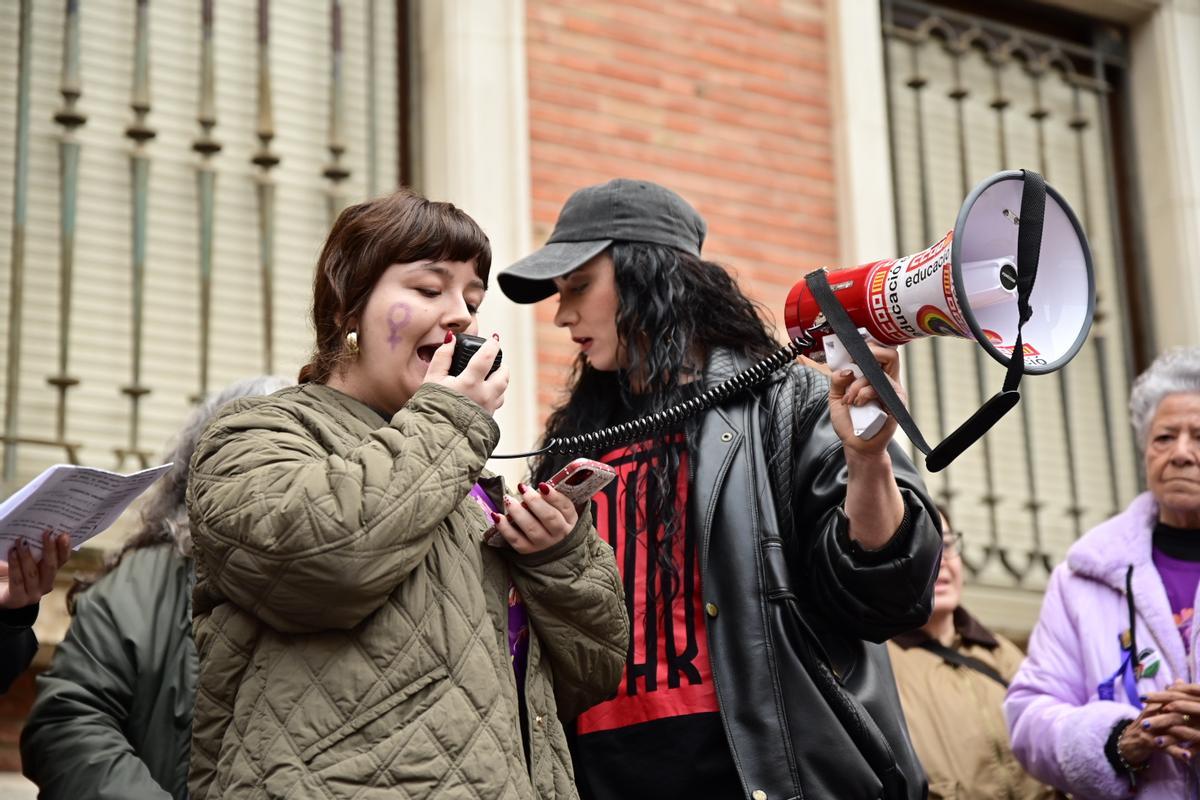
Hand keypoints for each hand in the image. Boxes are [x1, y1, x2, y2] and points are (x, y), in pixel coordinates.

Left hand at [0, 530, 70, 609]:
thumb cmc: (7, 571)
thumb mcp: (24, 557)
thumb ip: (33, 548)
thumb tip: (37, 529)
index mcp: (50, 573)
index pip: (62, 560)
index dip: (64, 548)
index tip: (63, 534)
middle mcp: (45, 585)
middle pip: (51, 567)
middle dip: (50, 549)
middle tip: (47, 532)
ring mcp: (32, 595)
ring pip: (33, 573)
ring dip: (28, 555)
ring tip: (21, 540)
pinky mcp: (17, 599)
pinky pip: (18, 580)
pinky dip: (15, 565)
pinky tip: (12, 552)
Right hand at [424, 332, 508, 414]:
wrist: (436, 436)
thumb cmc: (432, 406)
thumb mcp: (432, 379)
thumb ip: (442, 356)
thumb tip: (451, 339)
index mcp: (470, 383)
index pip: (487, 357)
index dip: (492, 344)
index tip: (494, 339)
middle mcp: (484, 395)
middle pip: (503, 374)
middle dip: (501, 363)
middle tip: (492, 358)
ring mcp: (488, 408)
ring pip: (503, 389)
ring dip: (500, 379)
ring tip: (489, 375)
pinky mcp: (488, 418)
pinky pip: (497, 402)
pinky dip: (494, 394)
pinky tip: (483, 393)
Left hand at [491, 482, 578, 554]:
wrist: (552, 549)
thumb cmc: (554, 522)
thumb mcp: (561, 511)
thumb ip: (553, 497)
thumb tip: (541, 484)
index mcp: (569, 520)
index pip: (565, 507)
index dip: (554, 496)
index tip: (542, 485)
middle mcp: (559, 533)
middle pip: (548, 517)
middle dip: (534, 501)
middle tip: (523, 489)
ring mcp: (543, 544)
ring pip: (531, 528)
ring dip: (518, 512)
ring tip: (508, 499)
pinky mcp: (528, 551)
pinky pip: (515, 540)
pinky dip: (505, 528)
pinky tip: (497, 516)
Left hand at [828, 341, 904, 456]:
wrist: (856, 444)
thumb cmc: (850, 420)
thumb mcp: (836, 396)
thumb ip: (837, 380)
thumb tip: (846, 369)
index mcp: (875, 376)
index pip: (880, 352)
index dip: (868, 346)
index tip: (850, 352)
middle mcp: (887, 381)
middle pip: (890, 354)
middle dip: (870, 354)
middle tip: (853, 366)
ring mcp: (893, 392)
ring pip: (879, 374)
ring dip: (858, 385)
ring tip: (849, 399)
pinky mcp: (895, 404)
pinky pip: (881, 390)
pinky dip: (864, 394)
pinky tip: (857, 404)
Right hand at [1139, 681, 1199, 763]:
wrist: (1127, 742)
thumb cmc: (1146, 725)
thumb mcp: (1155, 708)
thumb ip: (1168, 696)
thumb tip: (1179, 680)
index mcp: (1156, 705)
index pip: (1173, 699)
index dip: (1188, 701)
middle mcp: (1152, 714)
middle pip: (1172, 713)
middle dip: (1190, 717)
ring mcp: (1149, 728)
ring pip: (1170, 730)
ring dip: (1186, 736)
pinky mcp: (1147, 742)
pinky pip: (1164, 748)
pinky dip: (1176, 752)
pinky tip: (1187, 757)